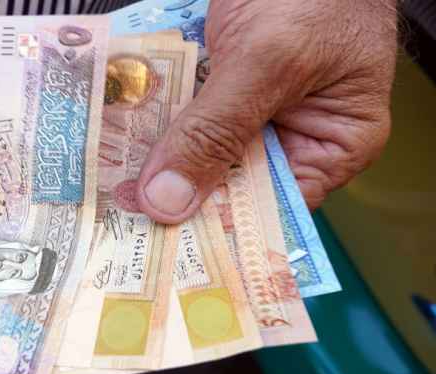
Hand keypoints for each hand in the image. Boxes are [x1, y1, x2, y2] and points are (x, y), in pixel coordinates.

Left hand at [135, 0, 397, 223]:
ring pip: (199, 149)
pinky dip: (157, 121)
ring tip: (107, 185)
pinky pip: (185, 113)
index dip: (219, 230)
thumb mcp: (270, 61)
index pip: (271, 210)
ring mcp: (252, 109)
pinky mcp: (220, 84)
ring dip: (159, 159)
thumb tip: (169, 202)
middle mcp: (290, 136)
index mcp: (331, 146)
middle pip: (228, 184)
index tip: (163, 248)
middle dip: (178, 194)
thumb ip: (218, 131)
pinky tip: (116, 139)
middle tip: (119, 218)